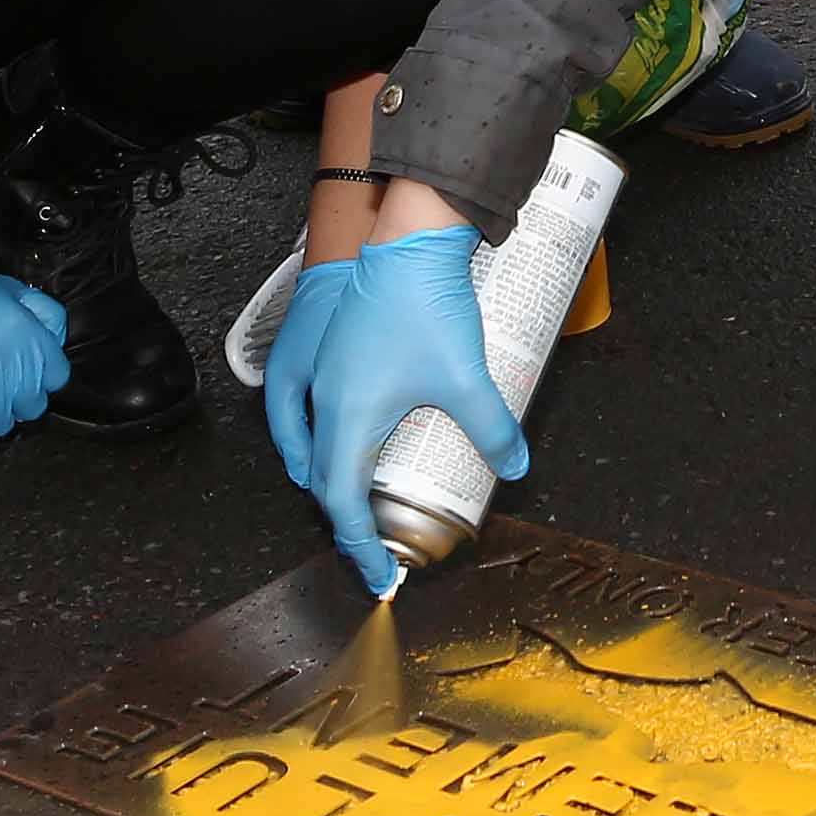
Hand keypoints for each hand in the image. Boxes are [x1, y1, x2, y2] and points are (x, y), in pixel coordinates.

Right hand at [0, 248, 67, 452]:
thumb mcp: (1, 288)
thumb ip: (39, 312)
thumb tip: (55, 339)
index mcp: (28, 337)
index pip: (56, 377)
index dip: (37, 375)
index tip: (19, 373)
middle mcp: (11, 368)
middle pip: (31, 406)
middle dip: (13, 396)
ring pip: (0, 425)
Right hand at [267, 230, 530, 597]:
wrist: (406, 240)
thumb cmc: (426, 305)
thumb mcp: (466, 377)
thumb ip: (491, 428)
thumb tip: (514, 466)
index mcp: (348, 417)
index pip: (343, 502)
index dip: (361, 546)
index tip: (380, 575)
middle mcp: (320, 400)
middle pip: (321, 479)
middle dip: (345, 520)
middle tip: (374, 545)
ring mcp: (314, 372)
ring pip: (305, 444)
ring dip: (326, 479)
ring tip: (356, 500)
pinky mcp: (319, 349)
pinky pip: (301, 410)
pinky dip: (313, 437)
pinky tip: (342, 435)